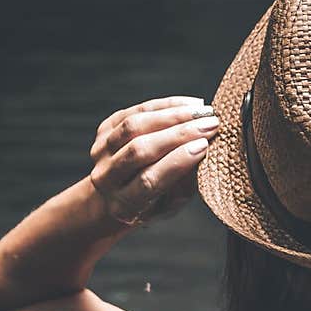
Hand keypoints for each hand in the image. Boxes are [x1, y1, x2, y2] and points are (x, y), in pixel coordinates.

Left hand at [89, 96, 219, 226]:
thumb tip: (207, 151)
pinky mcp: (103, 130)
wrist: (120, 193)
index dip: (178, 160)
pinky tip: (189, 105)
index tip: (205, 144)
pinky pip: (134, 110)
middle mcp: (105, 178)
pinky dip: (164, 105)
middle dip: (180, 134)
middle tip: (210, 124)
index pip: (149, 179)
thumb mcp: (173, 203)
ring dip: (173, 115)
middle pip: (140, 149)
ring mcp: (100, 152)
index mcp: (123, 205)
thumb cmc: (154, 201)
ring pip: (134, 125)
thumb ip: (186, 182)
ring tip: (202, 111)